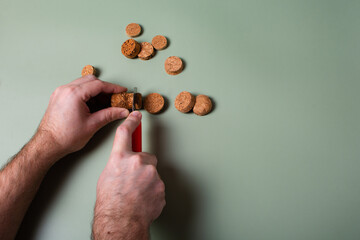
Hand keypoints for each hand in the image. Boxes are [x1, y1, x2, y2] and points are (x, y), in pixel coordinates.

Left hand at [38, 75, 128, 158]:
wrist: (48, 144)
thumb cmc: (65, 136)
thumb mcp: (92, 125)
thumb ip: (110, 115)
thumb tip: (121, 111)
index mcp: (74, 94)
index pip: (99, 85)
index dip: (113, 88)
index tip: (122, 91)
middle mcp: (65, 90)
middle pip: (91, 80)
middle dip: (105, 87)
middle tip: (115, 97)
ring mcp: (61, 92)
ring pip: (83, 83)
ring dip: (95, 90)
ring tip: (105, 102)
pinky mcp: (59, 97)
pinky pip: (75, 88)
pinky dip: (86, 92)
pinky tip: (93, 103)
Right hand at [92, 111, 165, 239]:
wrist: (120, 221)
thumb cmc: (110, 203)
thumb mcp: (107, 176)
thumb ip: (119, 164)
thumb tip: (125, 165)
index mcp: (120, 158)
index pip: (125, 133)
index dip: (131, 122)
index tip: (137, 116)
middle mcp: (138, 162)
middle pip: (147, 157)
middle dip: (142, 166)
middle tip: (134, 181)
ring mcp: (152, 174)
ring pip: (153, 172)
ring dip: (147, 180)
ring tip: (136, 193)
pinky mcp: (161, 186)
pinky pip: (157, 185)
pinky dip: (152, 191)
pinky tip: (143, 199)